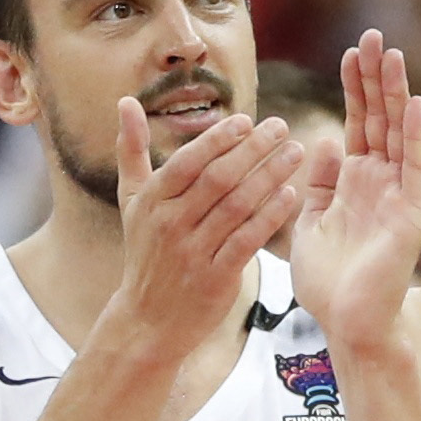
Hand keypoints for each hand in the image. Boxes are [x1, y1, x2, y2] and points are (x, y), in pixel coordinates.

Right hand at [109, 85, 305, 352]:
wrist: (148, 319)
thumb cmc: (144, 252)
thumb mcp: (131, 201)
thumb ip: (132, 150)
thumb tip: (126, 101)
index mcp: (151, 202)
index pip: (188, 162)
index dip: (218, 139)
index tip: (247, 120)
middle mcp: (169, 224)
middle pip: (218, 178)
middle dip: (253, 149)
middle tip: (281, 127)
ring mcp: (193, 252)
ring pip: (238, 206)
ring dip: (270, 175)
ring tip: (294, 153)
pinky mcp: (216, 278)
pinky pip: (248, 240)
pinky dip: (270, 216)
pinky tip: (290, 195)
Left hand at [286, 32, 420, 357]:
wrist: (347, 327)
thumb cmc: (328, 284)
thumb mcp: (309, 223)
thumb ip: (317, 183)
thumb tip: (322, 141)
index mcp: (356, 182)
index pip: (359, 124)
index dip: (356, 88)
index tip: (350, 52)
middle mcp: (382, 183)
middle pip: (380, 118)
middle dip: (376, 78)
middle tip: (373, 35)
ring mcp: (400, 196)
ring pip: (398, 134)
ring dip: (396, 94)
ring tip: (392, 54)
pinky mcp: (411, 215)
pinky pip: (415, 168)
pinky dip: (413, 136)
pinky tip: (413, 103)